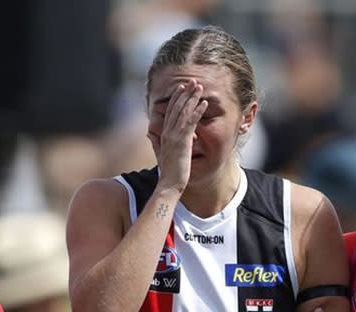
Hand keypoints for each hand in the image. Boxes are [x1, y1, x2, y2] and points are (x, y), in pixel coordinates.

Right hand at [151, 80, 207, 195]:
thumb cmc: (168, 173)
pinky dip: (197, 111)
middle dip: (184, 93)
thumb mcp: (161, 155)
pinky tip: (204, 103)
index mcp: (164, 135)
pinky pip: (191, 123)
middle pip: (176, 108)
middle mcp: (168, 132)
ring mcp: (174, 136)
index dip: (175, 99)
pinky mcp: (182, 142)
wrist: (168, 185)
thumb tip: (151, 134)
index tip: (181, 89)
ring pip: (183, 112)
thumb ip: (157, 143)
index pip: (169, 112)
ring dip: (192, 98)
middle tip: (192, 81)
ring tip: (199, 87)